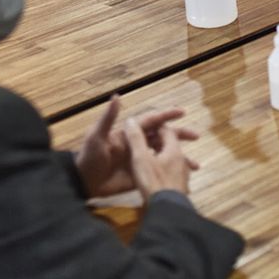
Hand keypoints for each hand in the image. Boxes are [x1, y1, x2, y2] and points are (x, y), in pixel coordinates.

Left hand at [75, 95, 198, 197]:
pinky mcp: (139, 176)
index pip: (151, 121)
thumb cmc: (88, 158)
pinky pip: (159, 172)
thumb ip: (108, 118)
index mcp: (129, 134)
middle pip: (162, 137)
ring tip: (195, 164)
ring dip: (179, 157)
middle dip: (179, 135)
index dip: (166, 115)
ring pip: (163, 155)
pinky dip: (171, 174)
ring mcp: (139, 161)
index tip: (181, 111)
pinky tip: (182, 178)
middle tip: (196, 136)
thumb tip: (116, 96)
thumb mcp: (96, 137)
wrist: (82, 183)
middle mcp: (137, 145)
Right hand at [123, 118, 192, 197]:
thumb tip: (130, 120)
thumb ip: (136, 139)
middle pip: (170, 144)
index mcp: (173, 150)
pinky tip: (156, 176)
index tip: (144, 126)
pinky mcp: (179, 188)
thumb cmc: (154, 182)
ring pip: (171, 159)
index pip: (166, 130)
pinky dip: (163, 170)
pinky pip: (171, 173)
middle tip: (148, 139)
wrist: (167, 211)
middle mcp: (181, 160)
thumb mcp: (140, 159)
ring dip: (162, 156)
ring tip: (152, 157)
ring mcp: (181, 175)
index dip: (155, 126)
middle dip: (159, 140)